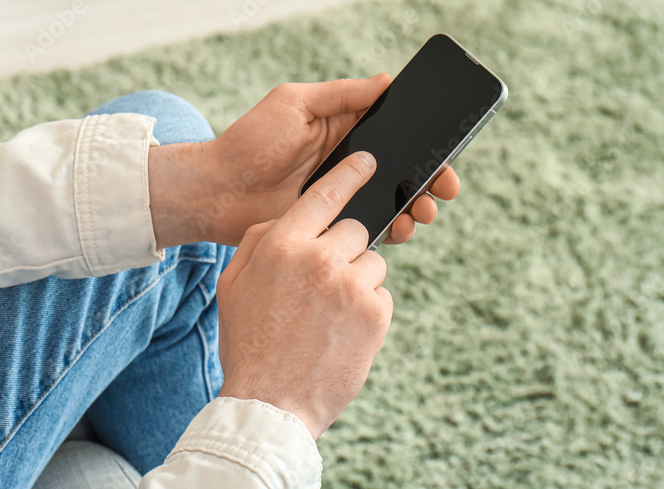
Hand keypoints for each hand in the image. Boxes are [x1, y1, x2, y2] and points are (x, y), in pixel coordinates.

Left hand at [148, 77, 460, 248]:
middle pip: (402, 173)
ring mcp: (338, 199)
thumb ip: (340, 96)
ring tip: (420, 215)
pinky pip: (364, 231)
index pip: (397, 136)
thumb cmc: (249, 142)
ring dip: (412, 209)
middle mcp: (345, 165)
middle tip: (443, 192)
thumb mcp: (294, 104)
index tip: (447, 155)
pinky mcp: (326, 228)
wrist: (216, 192)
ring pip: (389, 204)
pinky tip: (396, 232)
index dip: (426, 146)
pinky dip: (385, 233)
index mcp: (343, 131)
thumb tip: (385, 81)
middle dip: (429, 183)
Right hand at [216, 151, 391, 438]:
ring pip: (372, 263)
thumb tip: (284, 219)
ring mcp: (350, 286)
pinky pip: (381, 295)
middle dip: (342, 252)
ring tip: (328, 316)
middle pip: (354, 229)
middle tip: (321, 286)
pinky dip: (367, 310)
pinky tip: (340, 332)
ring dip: (356, 282)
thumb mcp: (233, 287)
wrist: (270, 403)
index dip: (349, 175)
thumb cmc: (248, 344)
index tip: (366, 163)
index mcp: (281, 245)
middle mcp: (319, 258)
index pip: (324, 194)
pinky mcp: (375, 315)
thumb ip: (257, 243)